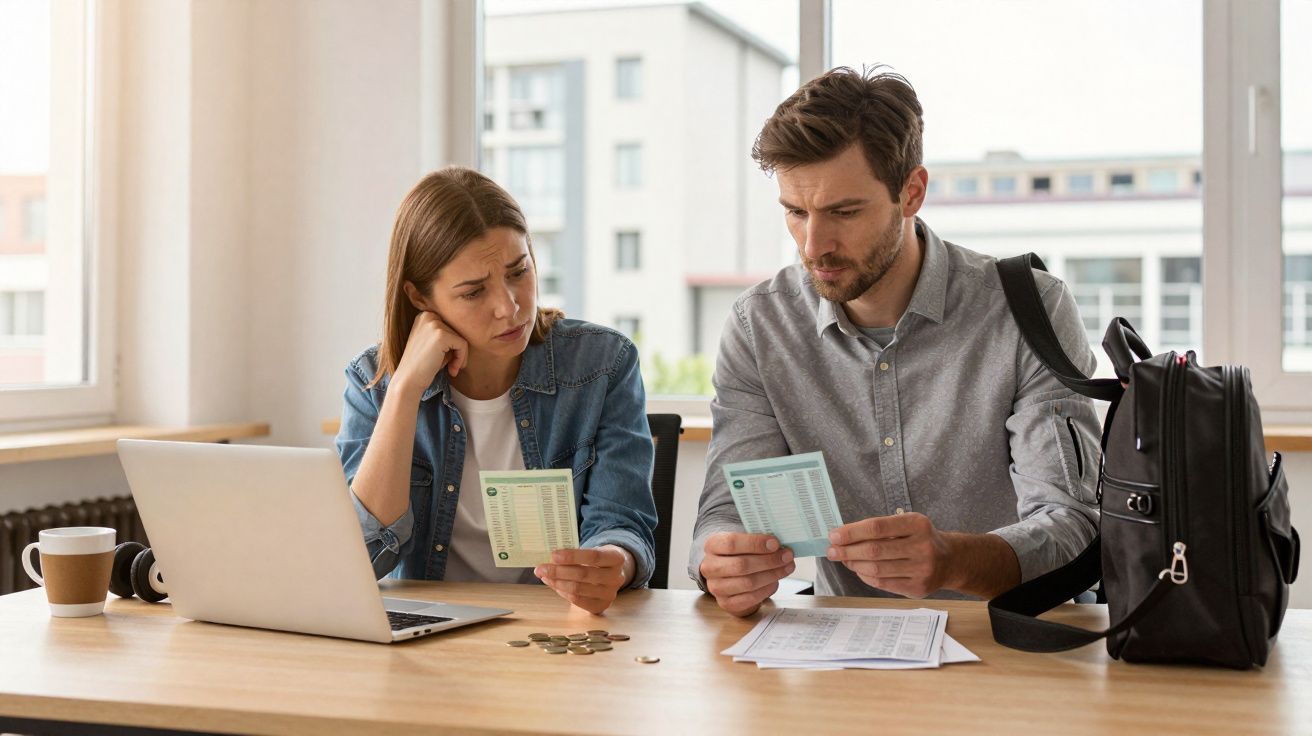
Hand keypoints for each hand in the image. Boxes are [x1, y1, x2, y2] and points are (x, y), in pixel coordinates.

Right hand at [394, 311, 467, 395]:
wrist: (408, 380)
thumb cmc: (423, 365)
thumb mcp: (434, 345)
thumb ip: (448, 335)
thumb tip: (470, 331)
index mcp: (425, 315)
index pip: (451, 327)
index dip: (453, 345)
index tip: (449, 360)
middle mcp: (428, 315)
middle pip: (457, 331)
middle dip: (458, 351)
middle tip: (452, 367)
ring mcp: (433, 324)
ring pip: (461, 338)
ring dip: (460, 356)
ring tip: (452, 369)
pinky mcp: (440, 335)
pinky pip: (463, 344)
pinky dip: (461, 358)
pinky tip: (452, 369)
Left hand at [535, 546, 631, 613]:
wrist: (612, 573)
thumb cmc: (598, 560)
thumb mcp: (594, 550)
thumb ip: (576, 554)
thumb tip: (551, 559)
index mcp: (616, 558)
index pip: (594, 556)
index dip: (572, 556)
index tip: (553, 555)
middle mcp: (616, 577)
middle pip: (584, 574)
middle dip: (558, 571)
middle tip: (541, 568)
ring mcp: (610, 594)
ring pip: (578, 589)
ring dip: (557, 583)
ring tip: (544, 576)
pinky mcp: (601, 605)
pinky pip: (577, 600)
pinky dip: (562, 592)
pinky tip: (554, 585)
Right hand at [699, 532, 793, 616]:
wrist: (729, 576)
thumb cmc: (739, 554)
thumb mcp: (743, 541)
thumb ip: (757, 540)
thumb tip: (779, 544)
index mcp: (712, 545)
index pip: (731, 543)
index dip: (755, 543)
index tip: (775, 543)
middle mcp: (710, 567)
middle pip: (741, 565)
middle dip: (768, 561)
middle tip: (786, 556)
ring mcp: (716, 587)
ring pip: (748, 582)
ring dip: (772, 575)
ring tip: (786, 567)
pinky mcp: (726, 603)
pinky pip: (751, 598)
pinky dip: (767, 589)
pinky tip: (775, 581)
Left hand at [826, 512, 953, 598]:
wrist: (950, 561)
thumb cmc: (920, 539)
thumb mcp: (907, 524)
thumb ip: (880, 528)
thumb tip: (843, 536)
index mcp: (917, 524)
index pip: (877, 527)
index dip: (852, 532)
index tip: (834, 535)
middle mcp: (922, 547)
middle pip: (874, 550)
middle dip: (847, 550)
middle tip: (831, 550)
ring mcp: (921, 570)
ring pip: (876, 569)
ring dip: (853, 564)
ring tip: (843, 559)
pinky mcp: (917, 588)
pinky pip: (882, 583)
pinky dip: (865, 576)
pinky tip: (858, 569)